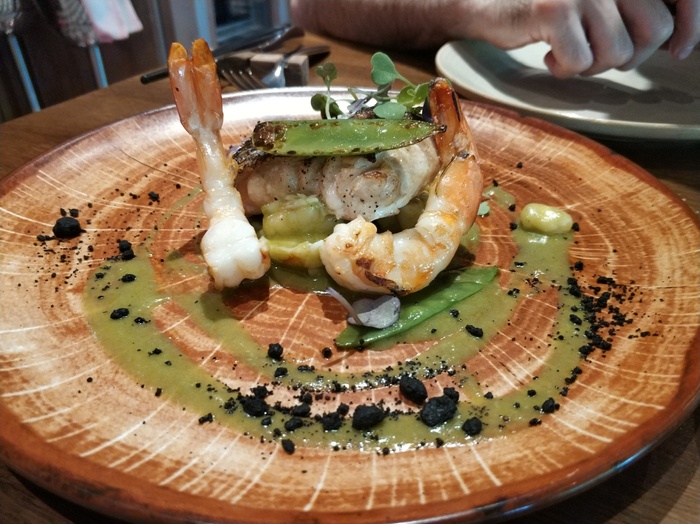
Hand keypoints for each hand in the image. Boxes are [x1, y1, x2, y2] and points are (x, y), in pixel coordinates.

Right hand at [478, 0, 699, 76]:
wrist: (489, 4)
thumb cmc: (549, 10)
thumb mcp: (600, 4)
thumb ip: (636, 12)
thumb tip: (679, 40)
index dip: (689, 26)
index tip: (680, 52)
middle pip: (655, 31)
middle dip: (630, 56)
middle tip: (600, 54)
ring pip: (617, 53)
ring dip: (592, 65)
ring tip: (569, 51)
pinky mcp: (555, 11)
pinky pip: (580, 62)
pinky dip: (563, 69)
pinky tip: (548, 55)